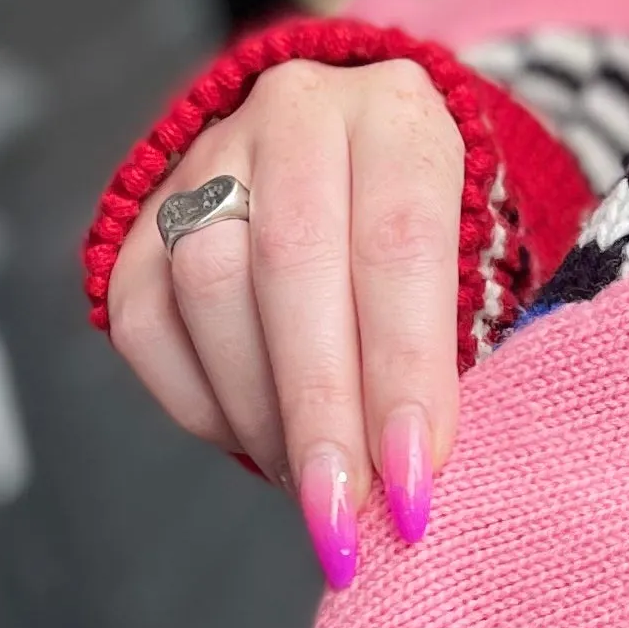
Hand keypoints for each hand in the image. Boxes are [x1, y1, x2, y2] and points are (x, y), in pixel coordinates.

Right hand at [106, 62, 464, 586]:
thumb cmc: (443, 240)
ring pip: (208, 286)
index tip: (413, 477)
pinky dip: (200, 402)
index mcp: (400, 113)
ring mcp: (209, 154)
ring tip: (310, 483)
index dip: (403, 367)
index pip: (399, 241)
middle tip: (341, 514)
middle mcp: (297, 113)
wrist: (365, 163)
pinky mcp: (145, 210)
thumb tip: (411, 476)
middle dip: (318, 408)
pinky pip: (146, 318)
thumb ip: (454, 352)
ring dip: (259, 411)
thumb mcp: (483, 268)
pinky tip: (256, 440)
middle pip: (291, 264)